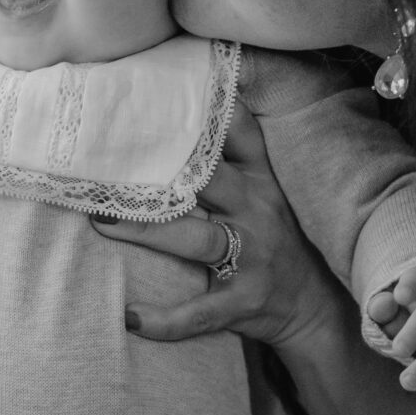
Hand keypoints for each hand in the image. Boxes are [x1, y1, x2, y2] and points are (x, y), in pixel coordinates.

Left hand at [90, 105, 348, 355]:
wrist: (315, 307)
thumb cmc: (277, 239)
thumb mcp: (268, 191)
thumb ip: (232, 155)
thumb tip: (184, 107)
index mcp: (261, 180)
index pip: (237, 133)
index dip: (203, 111)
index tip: (157, 94)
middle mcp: (257, 212)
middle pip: (206, 180)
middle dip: (158, 169)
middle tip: (105, 158)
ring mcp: (252, 257)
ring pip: (195, 239)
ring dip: (146, 232)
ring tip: (100, 221)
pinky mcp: (244, 301)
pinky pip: (200, 312)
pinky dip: (165, 320)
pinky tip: (131, 319)